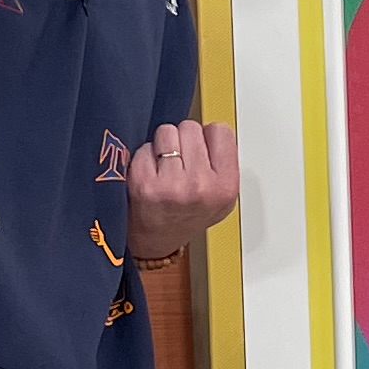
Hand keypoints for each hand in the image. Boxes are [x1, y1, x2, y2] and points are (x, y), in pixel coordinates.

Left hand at [126, 119, 238, 260]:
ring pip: (166, 132)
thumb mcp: (221, 197)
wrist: (156, 241)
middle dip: (183, 140)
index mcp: (225, 187)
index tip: (202, 150)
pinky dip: (143, 157)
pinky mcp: (144, 184)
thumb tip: (213, 131)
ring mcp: (171, 185)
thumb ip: (223, 162)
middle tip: (181, 162)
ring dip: (162, 145)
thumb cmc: (186, 217)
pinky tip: (149, 175)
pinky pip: (145, 147)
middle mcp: (201, 186)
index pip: (220, 131)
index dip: (207, 137)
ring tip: (165, 168)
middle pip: (191, 127)